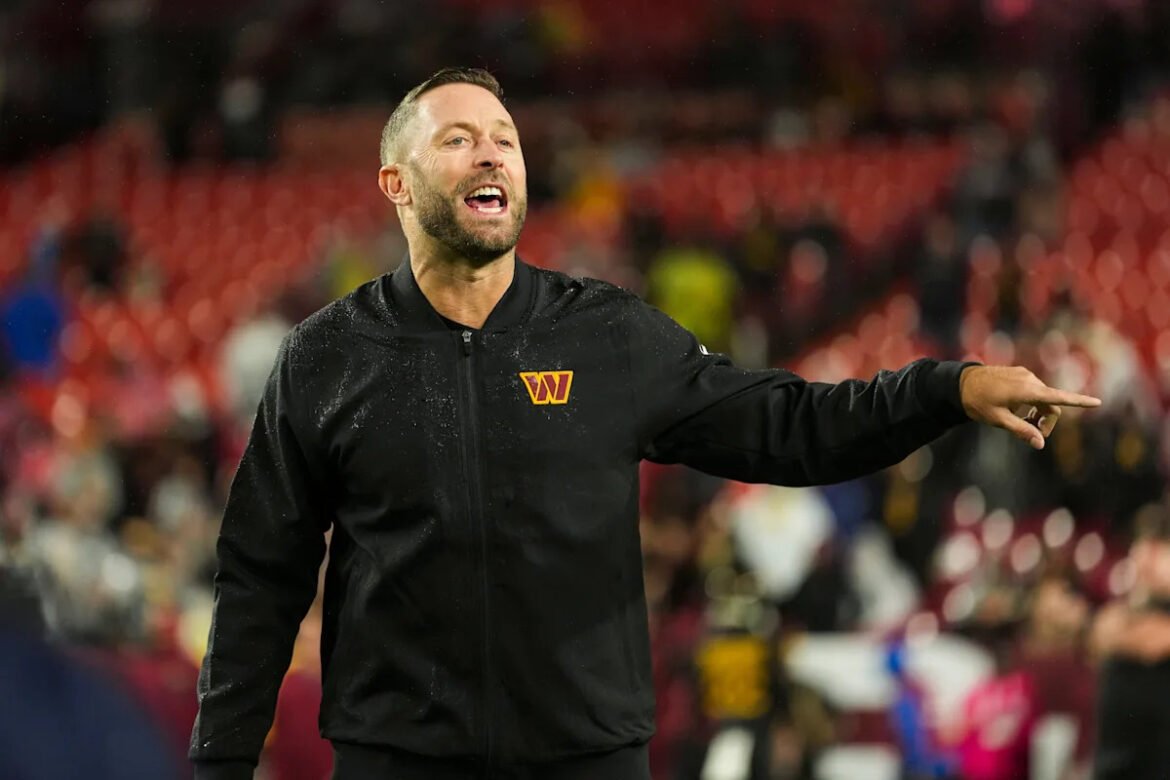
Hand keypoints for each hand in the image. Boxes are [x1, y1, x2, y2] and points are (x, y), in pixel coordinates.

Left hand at [958, 365, 1101, 448]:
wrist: (960, 382)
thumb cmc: (978, 402)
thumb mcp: (998, 420)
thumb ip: (1021, 430)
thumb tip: (1040, 444)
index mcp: (1027, 391)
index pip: (1059, 398)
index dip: (1079, 401)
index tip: (1098, 402)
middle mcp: (1030, 380)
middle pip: (1052, 404)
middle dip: (1047, 421)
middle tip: (1032, 436)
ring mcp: (1025, 375)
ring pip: (1043, 398)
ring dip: (1038, 413)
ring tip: (1019, 421)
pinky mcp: (1020, 373)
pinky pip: (1034, 390)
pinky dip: (1032, 402)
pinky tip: (1015, 409)